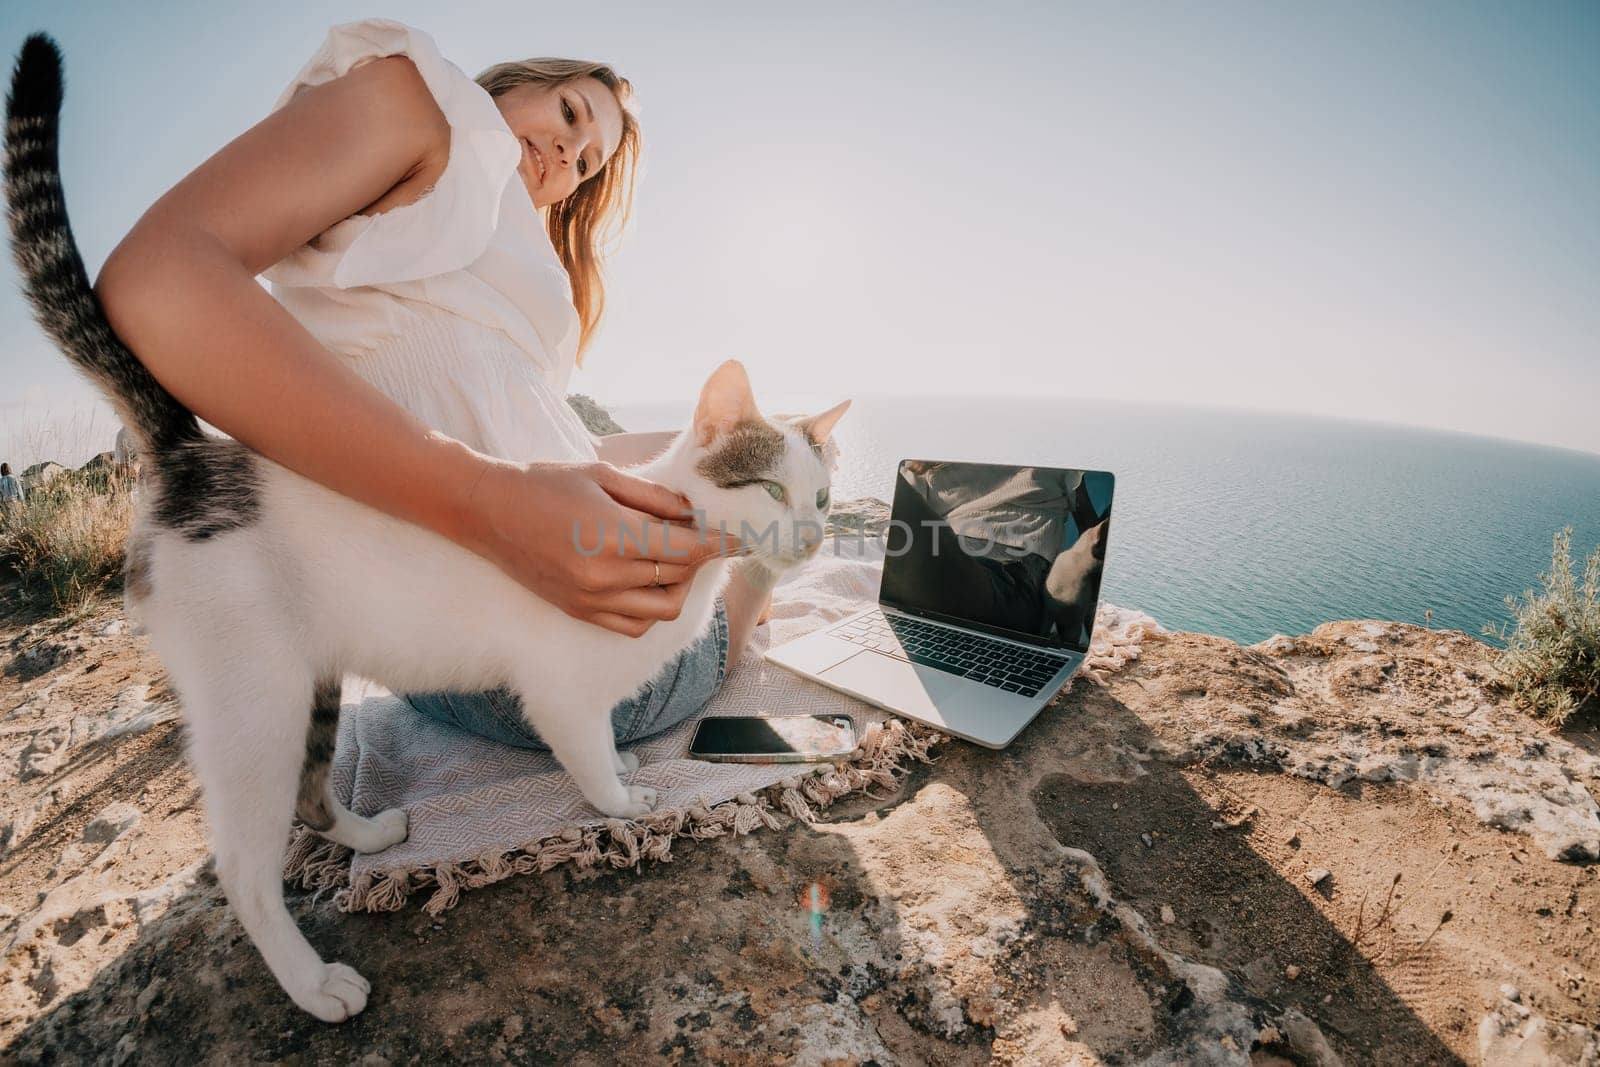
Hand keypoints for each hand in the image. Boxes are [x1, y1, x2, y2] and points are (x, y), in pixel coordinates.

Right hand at [462, 460, 739, 636]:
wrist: (488, 512)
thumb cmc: (545, 484)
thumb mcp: (604, 477)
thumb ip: (655, 498)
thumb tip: (695, 511)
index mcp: (612, 534)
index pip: (686, 548)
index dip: (719, 542)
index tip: (743, 537)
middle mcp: (604, 574)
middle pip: (678, 575)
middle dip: (699, 556)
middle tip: (702, 534)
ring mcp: (591, 599)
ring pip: (661, 608)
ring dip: (678, 585)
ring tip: (674, 558)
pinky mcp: (580, 611)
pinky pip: (633, 624)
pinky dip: (651, 607)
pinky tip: (649, 580)